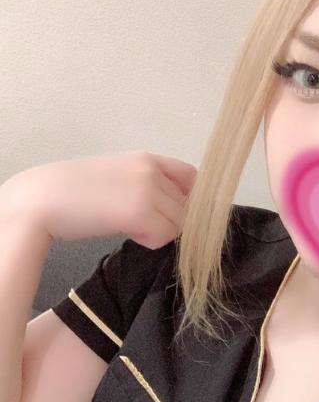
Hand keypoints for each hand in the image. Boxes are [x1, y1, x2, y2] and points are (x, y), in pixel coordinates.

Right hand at [0, 150, 197, 248]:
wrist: (43, 200)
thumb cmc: (74, 195)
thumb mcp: (117, 179)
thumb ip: (147, 187)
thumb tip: (176, 211)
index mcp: (145, 159)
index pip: (191, 177)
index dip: (190, 200)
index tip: (174, 214)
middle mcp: (151, 170)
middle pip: (189, 206)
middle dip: (172, 222)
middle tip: (143, 227)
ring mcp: (147, 189)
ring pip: (181, 223)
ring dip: (161, 233)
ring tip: (132, 230)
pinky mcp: (140, 211)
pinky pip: (166, 236)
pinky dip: (151, 242)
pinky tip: (129, 235)